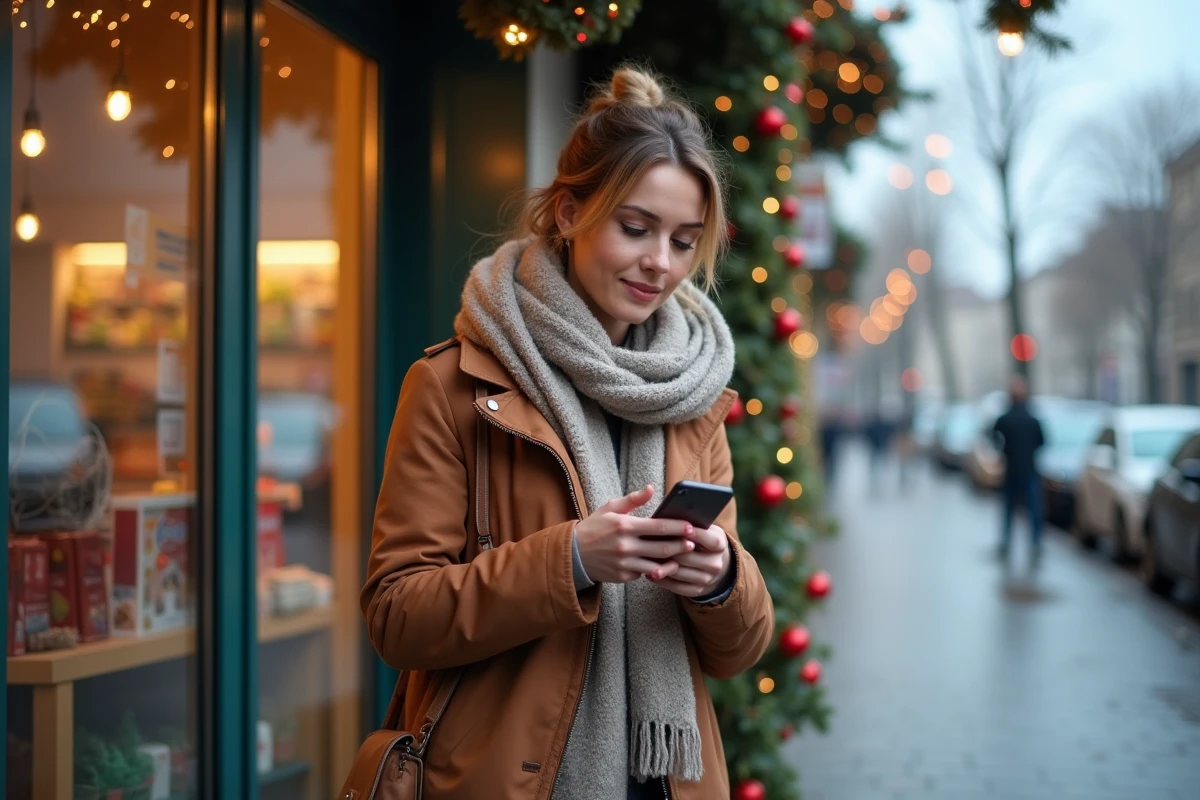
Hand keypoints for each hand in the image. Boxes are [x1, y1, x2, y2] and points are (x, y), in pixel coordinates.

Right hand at [575, 485, 695, 583]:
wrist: (573, 553)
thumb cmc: (594, 527)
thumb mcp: (610, 508)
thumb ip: (633, 499)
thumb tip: (651, 488)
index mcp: (624, 525)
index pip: (658, 527)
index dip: (678, 527)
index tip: (690, 527)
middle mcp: (625, 545)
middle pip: (662, 548)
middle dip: (680, 546)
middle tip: (693, 543)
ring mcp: (624, 563)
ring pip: (656, 564)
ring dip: (671, 561)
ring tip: (682, 556)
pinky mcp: (622, 576)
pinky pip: (644, 573)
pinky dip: (653, 569)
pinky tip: (662, 565)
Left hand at [651, 524, 730, 597]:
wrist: (712, 562)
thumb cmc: (701, 539)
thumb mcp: (703, 528)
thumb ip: (691, 523)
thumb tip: (670, 519)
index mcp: (720, 544)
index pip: (708, 539)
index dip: (693, 534)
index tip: (674, 527)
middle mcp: (716, 564)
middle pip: (688, 557)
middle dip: (668, 550)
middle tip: (648, 545)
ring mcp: (708, 579)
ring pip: (679, 572)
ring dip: (661, 566)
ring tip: (644, 559)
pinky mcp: (698, 591)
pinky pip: (676, 587)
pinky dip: (662, 580)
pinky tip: (650, 572)